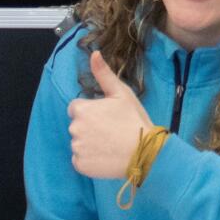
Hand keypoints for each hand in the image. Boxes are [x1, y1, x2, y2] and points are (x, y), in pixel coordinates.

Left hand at [68, 50, 155, 179]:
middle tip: (111, 130)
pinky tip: (106, 156)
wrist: (144, 152)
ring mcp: (76, 148)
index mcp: (82, 110)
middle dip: (90, 127)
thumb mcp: (121, 93)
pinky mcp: (80, 165)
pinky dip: (90, 159)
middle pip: (77, 125)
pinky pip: (80, 160)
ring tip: (110, 144)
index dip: (91, 111)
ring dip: (90, 143)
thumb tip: (94, 53)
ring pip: (79, 142)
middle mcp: (74, 129)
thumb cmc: (134, 120)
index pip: (77, 108)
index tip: (107, 116)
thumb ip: (103, 74)